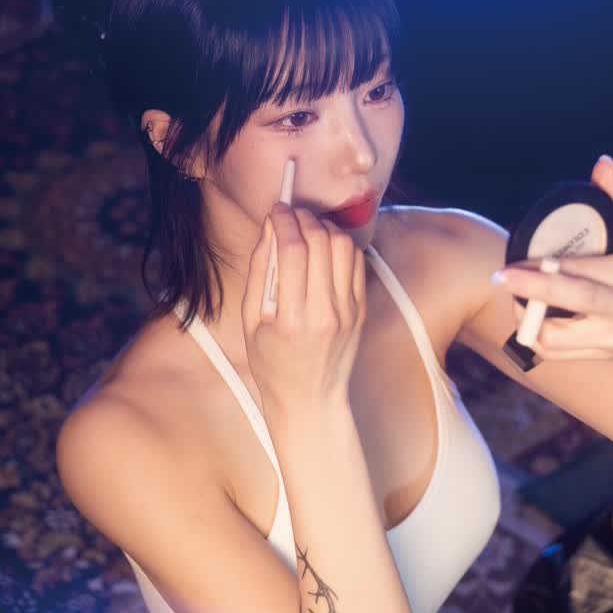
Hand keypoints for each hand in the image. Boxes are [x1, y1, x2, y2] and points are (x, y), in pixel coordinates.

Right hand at [242, 204, 366, 414]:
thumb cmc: (272, 364)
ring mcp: (349, 312)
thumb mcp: (250, 321)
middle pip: (321, 242)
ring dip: (324, 228)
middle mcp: (325, 313)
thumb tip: (269, 229)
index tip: (276, 211)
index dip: (284, 221)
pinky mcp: (361, 310)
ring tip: (308, 230)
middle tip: (290, 216)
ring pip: (344, 247)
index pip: (293, 251)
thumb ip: (260, 272)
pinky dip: (341, 246)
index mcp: (291, 319)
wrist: (311, 400)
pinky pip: (356, 263)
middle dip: (303, 218)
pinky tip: (324, 248)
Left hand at [492, 156, 612, 363]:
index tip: (516, 259)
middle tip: (500, 277)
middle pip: (575, 300)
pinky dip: (536, 336)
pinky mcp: (604, 355)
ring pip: (560, 336)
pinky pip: (558, 353)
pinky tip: (529, 317)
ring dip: (529, 318)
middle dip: (533, 289)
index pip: (585, 268)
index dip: (547, 265)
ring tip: (516, 297)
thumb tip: (603, 163)